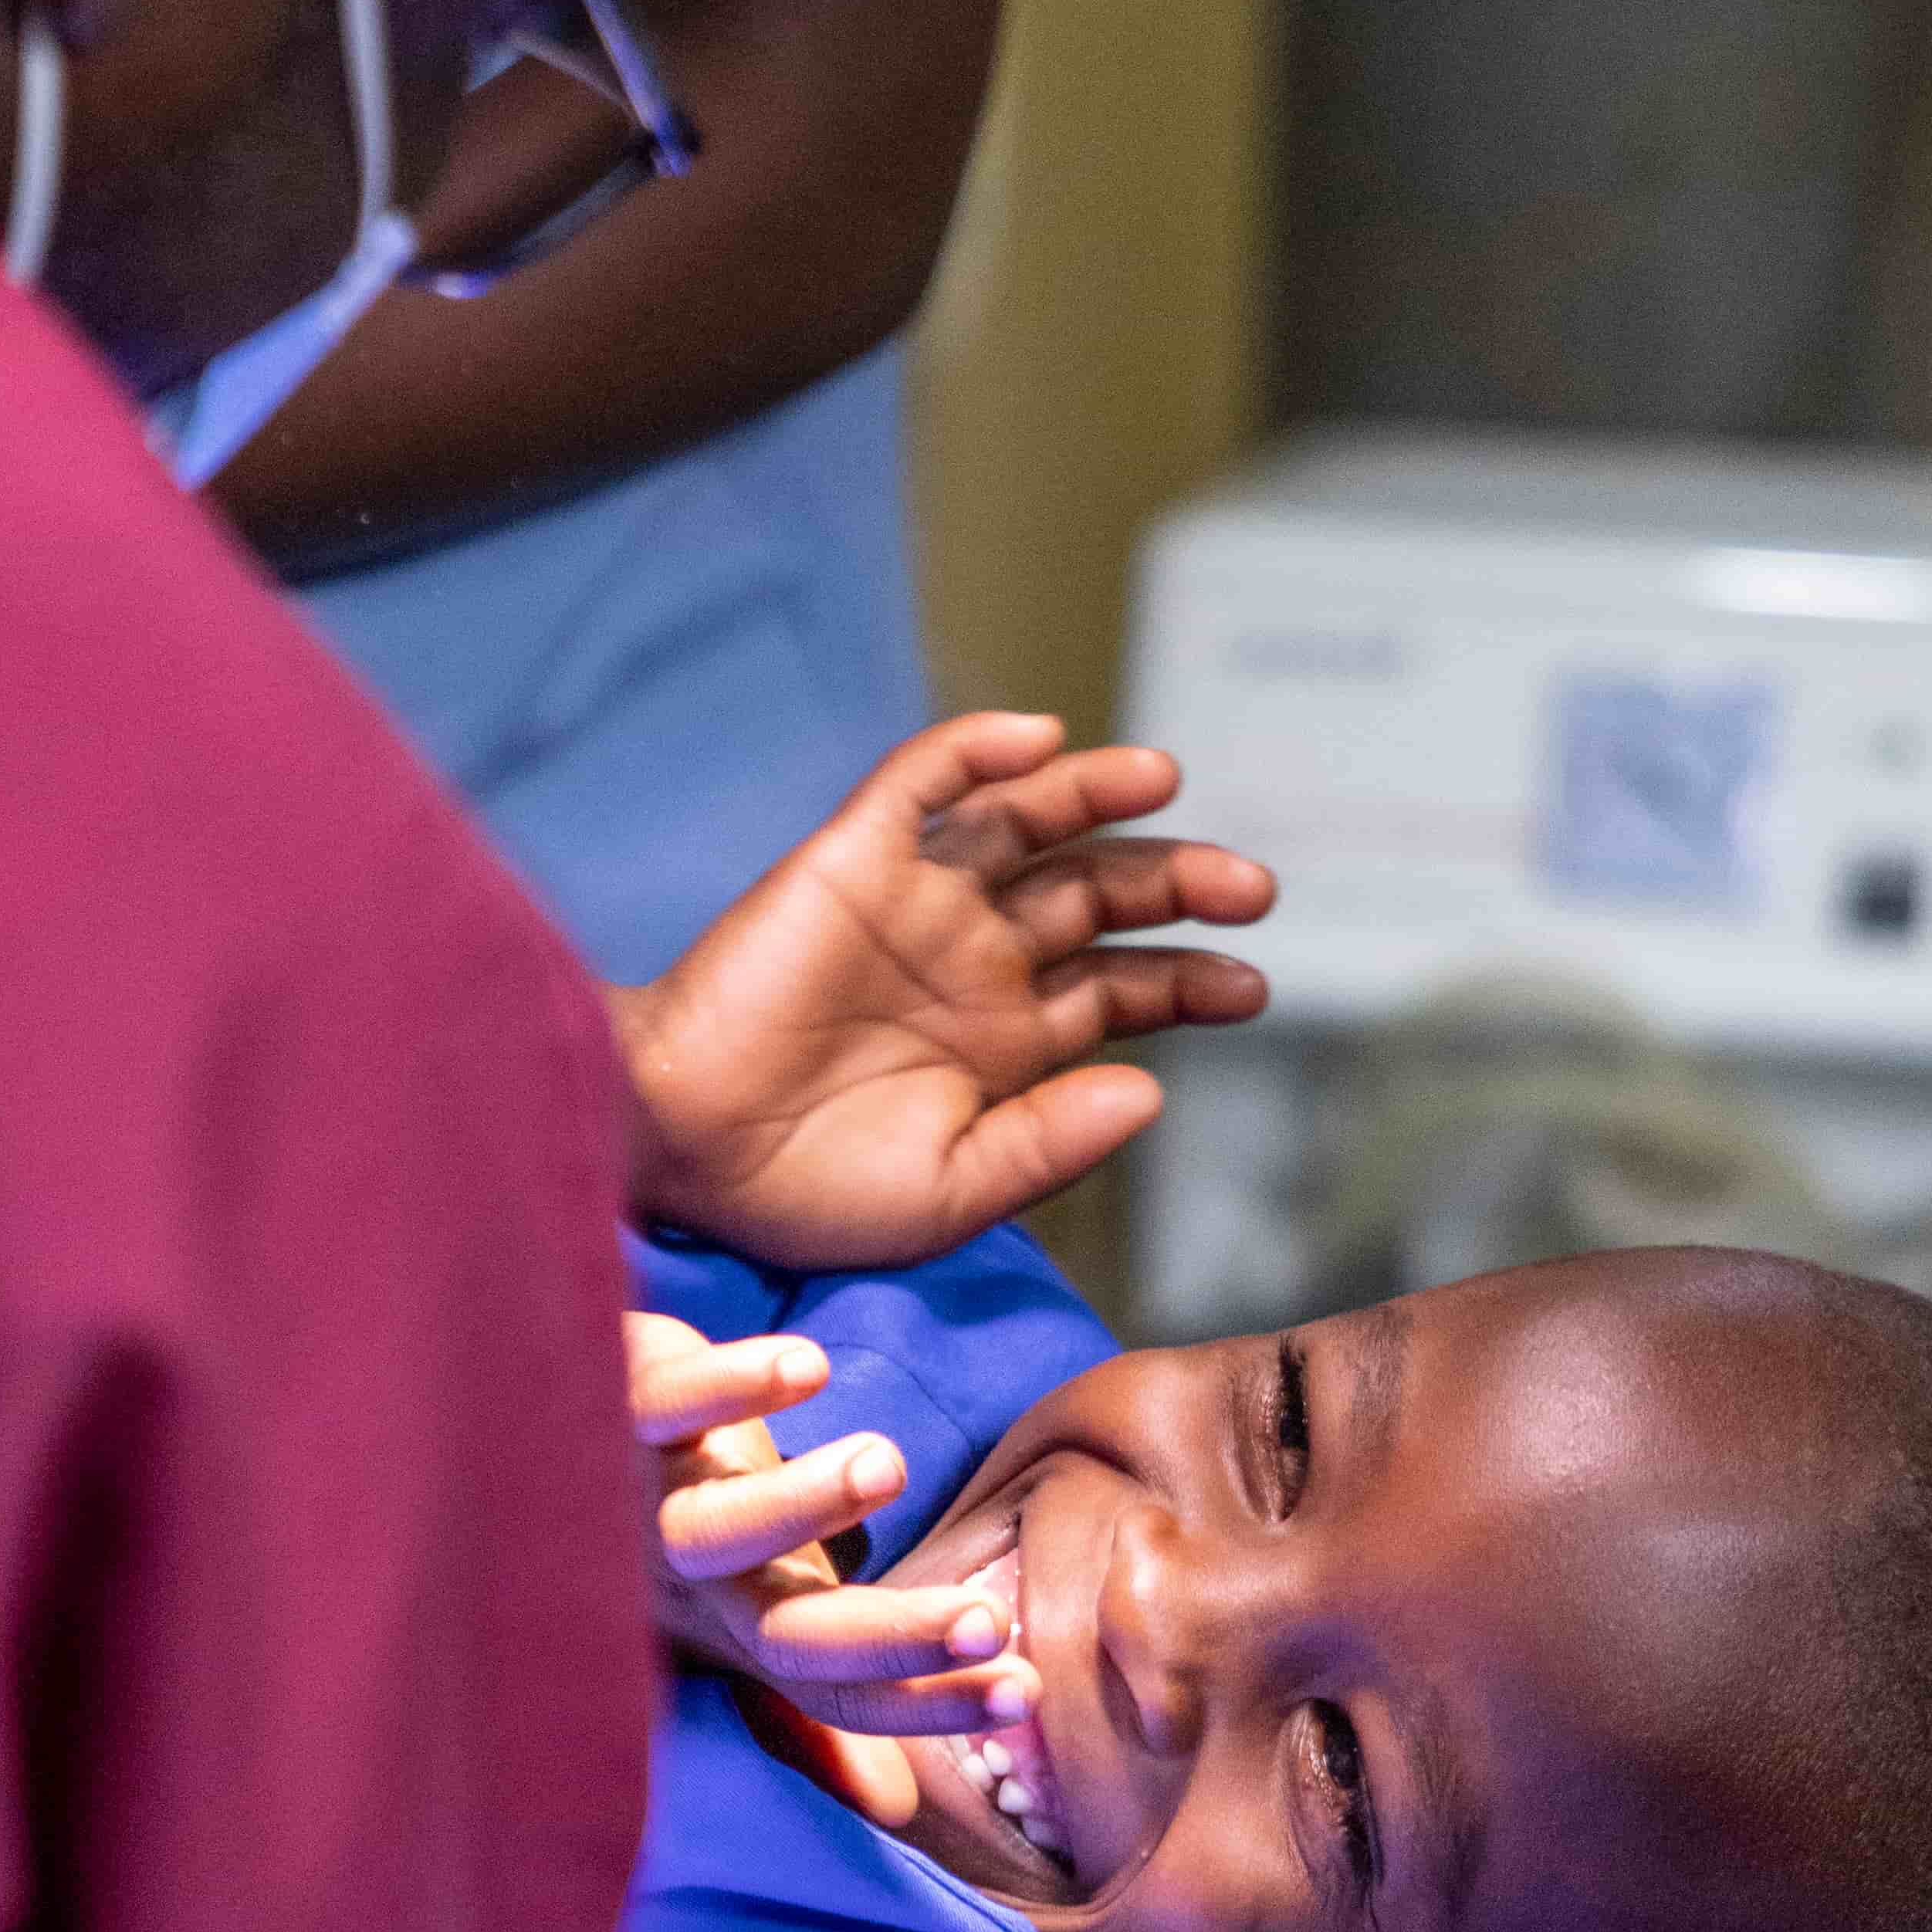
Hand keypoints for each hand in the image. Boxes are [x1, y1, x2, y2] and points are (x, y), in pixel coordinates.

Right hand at [611, 713, 1274, 1274]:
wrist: (680, 1151)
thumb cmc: (803, 1189)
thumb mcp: (949, 1192)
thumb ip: (1049, 1144)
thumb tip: (1151, 1090)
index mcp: (1008, 1040)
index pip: (1123, 987)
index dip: (1190, 980)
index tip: (1250, 987)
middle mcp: (973, 958)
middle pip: (1097, 893)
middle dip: (1177, 883)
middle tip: (1251, 890)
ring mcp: (916, 902)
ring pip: (1025, 822)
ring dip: (1096, 792)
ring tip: (1165, 778)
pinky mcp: (851, 859)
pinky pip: (921, 783)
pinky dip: (978, 750)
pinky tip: (1039, 740)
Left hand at [629, 1311, 1027, 1830]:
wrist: (527, 1403)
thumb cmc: (667, 1520)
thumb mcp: (745, 1615)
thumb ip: (814, 1708)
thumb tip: (894, 1809)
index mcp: (737, 1630)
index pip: (837, 1691)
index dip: (927, 1703)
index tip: (1027, 1690)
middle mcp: (691, 1587)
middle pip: (789, 1636)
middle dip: (891, 1640)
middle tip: (988, 1625)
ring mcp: (646, 1500)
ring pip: (714, 1531)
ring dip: (801, 1507)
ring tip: (886, 1467)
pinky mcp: (618, 1405)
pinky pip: (668, 1403)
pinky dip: (731, 1386)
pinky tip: (807, 1368)